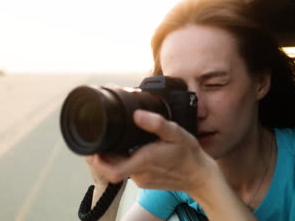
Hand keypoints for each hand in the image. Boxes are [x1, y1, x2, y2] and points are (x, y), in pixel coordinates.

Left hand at [90, 109, 216, 193]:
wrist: (200, 175)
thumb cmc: (189, 154)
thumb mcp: (176, 133)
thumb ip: (157, 123)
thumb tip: (137, 115)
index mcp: (143, 162)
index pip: (111, 171)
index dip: (98, 161)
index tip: (94, 148)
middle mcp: (140, 174)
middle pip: (111, 167)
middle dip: (104, 153)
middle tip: (103, 135)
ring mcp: (142, 179)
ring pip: (120, 167)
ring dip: (116, 155)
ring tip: (117, 138)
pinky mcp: (145, 181)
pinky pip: (129, 170)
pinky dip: (126, 159)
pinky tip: (132, 147)